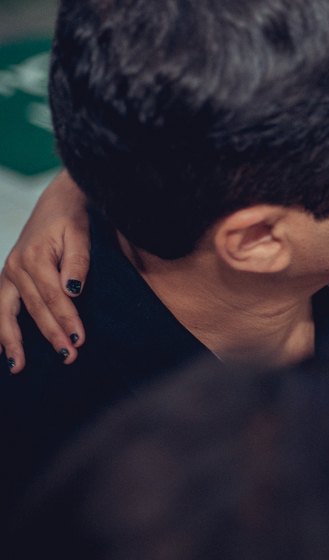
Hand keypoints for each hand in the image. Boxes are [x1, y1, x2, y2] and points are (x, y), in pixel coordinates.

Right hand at [0, 171, 90, 371]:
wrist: (59, 200)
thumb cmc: (74, 217)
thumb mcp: (81, 233)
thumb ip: (78, 261)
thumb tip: (73, 290)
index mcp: (35, 257)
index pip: (53, 297)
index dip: (67, 320)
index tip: (79, 340)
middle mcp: (16, 266)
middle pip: (34, 309)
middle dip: (51, 335)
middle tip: (68, 357)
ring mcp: (8, 272)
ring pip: (10, 313)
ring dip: (15, 341)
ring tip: (20, 367)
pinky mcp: (8, 276)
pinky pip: (0, 307)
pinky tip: (1, 351)